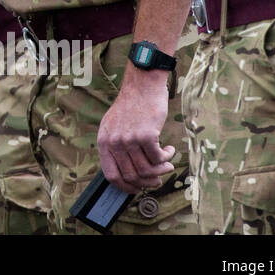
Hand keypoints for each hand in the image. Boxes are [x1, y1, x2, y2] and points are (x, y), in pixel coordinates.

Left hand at [97, 74, 175, 192]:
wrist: (142, 86)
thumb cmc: (131, 106)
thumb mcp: (113, 126)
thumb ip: (115, 147)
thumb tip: (127, 173)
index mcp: (104, 142)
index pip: (111, 175)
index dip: (125, 187)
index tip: (137, 188)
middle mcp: (114, 142)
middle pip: (131, 176)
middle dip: (147, 182)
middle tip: (158, 179)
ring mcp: (129, 139)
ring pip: (147, 170)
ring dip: (161, 171)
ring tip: (167, 164)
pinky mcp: (146, 135)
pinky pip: (159, 158)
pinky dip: (168, 158)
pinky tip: (170, 150)